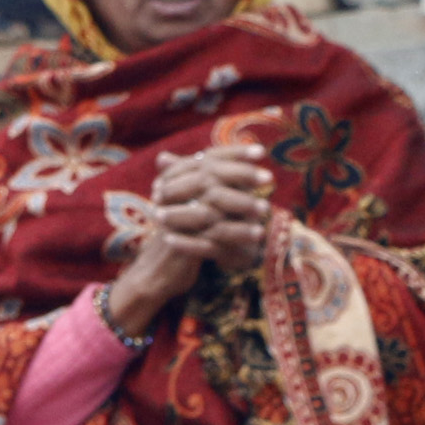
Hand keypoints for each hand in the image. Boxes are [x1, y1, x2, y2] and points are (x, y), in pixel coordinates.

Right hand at [104, 142, 273, 340]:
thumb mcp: (198, 212)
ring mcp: (173, 220)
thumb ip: (216, 191)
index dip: (232, 153)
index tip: (260, 151)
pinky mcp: (179, 244)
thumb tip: (244, 174)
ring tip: (266, 209)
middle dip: (241, 175)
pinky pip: (211, 236)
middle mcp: (171, 198)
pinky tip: (258, 235)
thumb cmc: (182, 240)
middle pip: (209, 177)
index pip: (205, 160)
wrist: (156, 273)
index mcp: (174, 184)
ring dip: (242, 206)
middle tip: (268, 177)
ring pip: (211, 206)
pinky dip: (237, 234)